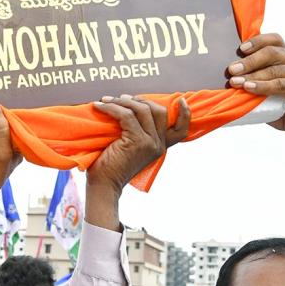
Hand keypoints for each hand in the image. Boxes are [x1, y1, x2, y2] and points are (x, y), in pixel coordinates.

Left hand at [84, 95, 188, 230]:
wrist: (103, 186)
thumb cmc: (110, 167)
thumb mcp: (131, 149)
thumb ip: (139, 135)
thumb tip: (132, 108)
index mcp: (159, 147)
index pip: (180, 130)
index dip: (184, 114)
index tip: (180, 100)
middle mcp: (158, 145)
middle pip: (159, 111)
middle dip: (140, 100)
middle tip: (121, 99)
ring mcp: (149, 143)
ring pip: (142, 109)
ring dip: (122, 101)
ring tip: (106, 101)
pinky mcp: (137, 141)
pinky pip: (126, 115)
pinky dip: (111, 108)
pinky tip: (100, 106)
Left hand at [227, 34, 284, 139]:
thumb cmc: (282, 107)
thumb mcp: (264, 91)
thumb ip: (252, 82)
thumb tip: (227, 80)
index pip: (274, 40)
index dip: (258, 41)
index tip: (241, 48)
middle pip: (272, 53)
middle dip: (249, 61)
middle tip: (231, 69)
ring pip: (274, 70)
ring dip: (252, 75)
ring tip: (235, 81)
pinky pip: (280, 84)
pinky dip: (263, 86)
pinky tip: (249, 88)